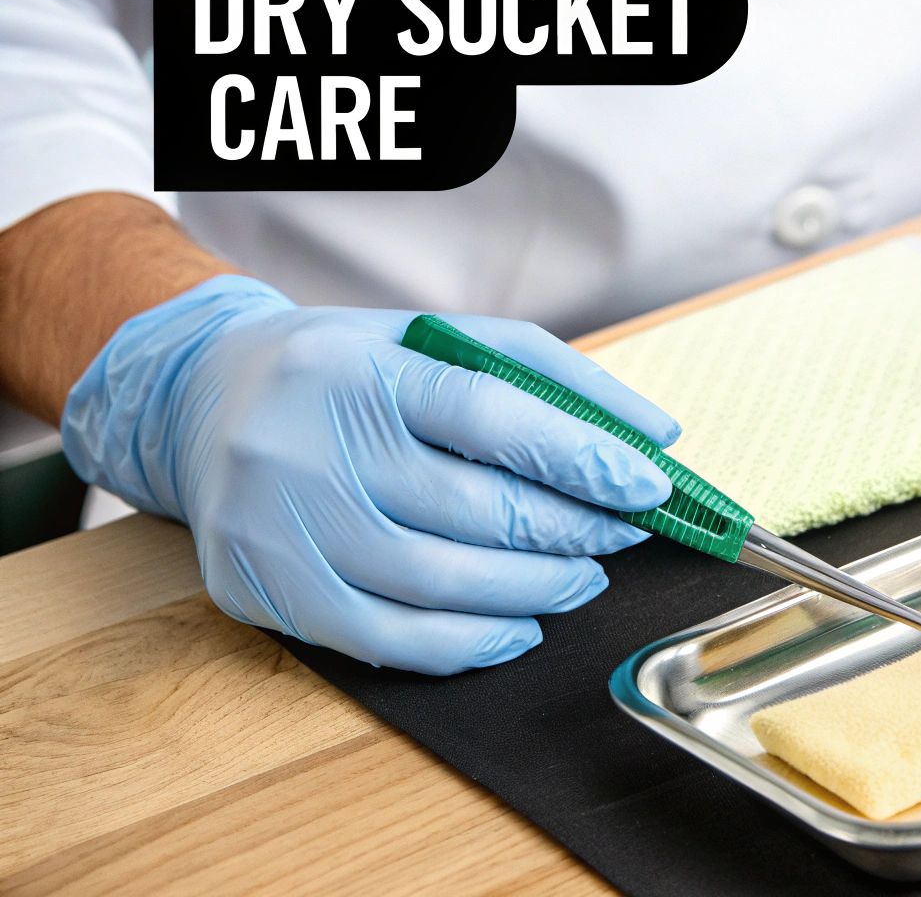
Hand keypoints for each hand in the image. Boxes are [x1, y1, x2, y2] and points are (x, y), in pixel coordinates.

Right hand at [61, 276, 677, 673]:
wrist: (199, 400)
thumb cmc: (346, 370)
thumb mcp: (435, 340)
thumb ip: (548, 376)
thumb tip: (656, 435)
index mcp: (358, 370)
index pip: (488, 417)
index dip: (578, 459)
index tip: (644, 488)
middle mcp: (307, 445)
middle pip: (471, 510)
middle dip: (570, 532)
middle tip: (619, 537)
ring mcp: (278, 524)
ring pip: (437, 583)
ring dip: (534, 591)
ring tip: (580, 579)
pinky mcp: (261, 587)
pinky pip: (384, 640)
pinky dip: (468, 645)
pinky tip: (518, 628)